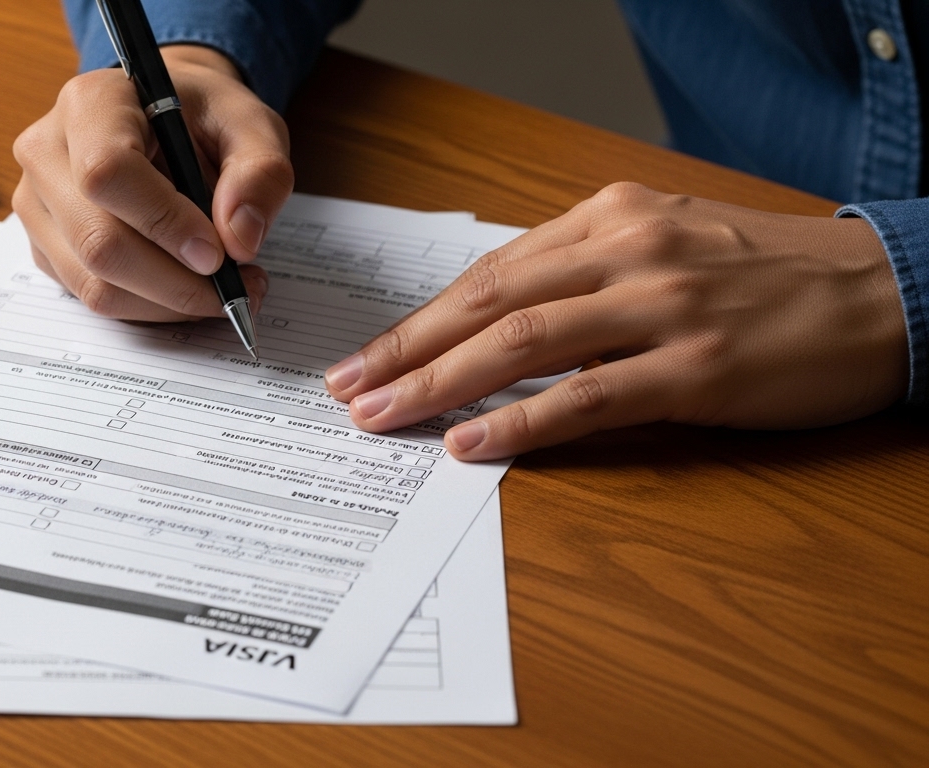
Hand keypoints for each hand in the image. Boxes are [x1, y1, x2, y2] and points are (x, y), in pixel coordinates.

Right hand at [12, 46, 291, 320]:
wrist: (168, 121)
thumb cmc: (204, 118)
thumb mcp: (251, 125)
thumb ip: (259, 173)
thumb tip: (240, 240)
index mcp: (92, 103)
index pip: (108, 173)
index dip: (164, 222)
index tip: (217, 253)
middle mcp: (48, 151)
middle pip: (97, 242)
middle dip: (175, 282)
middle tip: (236, 287)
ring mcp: (38, 204)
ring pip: (94, 283)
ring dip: (168, 303)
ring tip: (223, 288)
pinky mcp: (45, 246)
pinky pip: (94, 297)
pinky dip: (150, 307)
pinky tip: (188, 286)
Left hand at [324, 183, 908, 459]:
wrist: (887, 293)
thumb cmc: (769, 275)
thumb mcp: (669, 242)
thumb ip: (587, 270)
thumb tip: (499, 320)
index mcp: (612, 216)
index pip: (492, 271)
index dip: (422, 317)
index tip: (370, 352)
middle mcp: (628, 250)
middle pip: (489, 302)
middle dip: (407, 348)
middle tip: (348, 388)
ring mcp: (662, 307)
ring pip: (523, 342)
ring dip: (441, 383)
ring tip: (384, 416)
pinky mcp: (697, 368)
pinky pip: (589, 396)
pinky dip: (521, 422)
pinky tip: (470, 445)